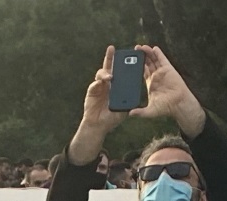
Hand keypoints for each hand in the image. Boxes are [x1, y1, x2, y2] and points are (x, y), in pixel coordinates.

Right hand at [68, 48, 122, 164]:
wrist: (99, 125)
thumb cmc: (112, 118)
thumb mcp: (124, 110)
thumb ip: (129, 103)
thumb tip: (134, 97)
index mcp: (117, 85)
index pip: (121, 71)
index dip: (124, 63)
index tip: (127, 56)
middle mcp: (108, 83)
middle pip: (109, 67)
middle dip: (110, 57)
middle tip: (112, 48)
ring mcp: (99, 86)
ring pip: (101, 74)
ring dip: (105, 73)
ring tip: (110, 77)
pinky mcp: (92, 91)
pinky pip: (94, 85)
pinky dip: (98, 83)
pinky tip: (101, 83)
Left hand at [139, 46, 205, 136]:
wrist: (179, 104)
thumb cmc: (166, 108)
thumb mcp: (151, 111)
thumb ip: (141, 112)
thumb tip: (130, 114)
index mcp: (150, 84)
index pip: (141, 72)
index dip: (136, 66)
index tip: (129, 61)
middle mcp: (155, 76)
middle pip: (147, 63)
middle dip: (141, 56)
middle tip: (134, 50)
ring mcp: (162, 72)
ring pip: (153, 60)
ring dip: (148, 53)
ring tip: (141, 47)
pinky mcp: (168, 69)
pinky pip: (162, 59)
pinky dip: (158, 53)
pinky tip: (154, 48)